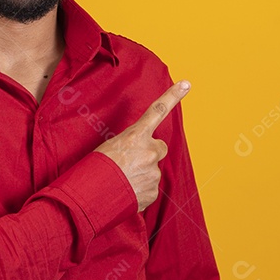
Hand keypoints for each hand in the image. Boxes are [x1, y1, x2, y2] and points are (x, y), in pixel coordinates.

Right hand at [94, 80, 190, 211]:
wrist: (92, 195)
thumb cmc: (95, 167)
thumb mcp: (109, 147)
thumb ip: (130, 146)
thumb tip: (138, 156)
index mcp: (136, 136)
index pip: (157, 111)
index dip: (173, 96)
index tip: (186, 84)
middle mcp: (149, 152)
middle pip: (159, 148)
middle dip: (150, 153)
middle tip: (131, 161)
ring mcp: (153, 172)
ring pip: (153, 170)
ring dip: (142, 174)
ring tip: (122, 179)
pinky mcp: (153, 191)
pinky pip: (150, 188)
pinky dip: (140, 190)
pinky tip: (126, 191)